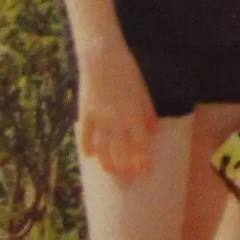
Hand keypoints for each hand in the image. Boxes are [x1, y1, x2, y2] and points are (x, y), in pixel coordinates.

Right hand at [76, 41, 158, 179]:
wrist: (102, 57)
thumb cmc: (127, 71)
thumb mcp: (143, 91)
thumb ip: (148, 113)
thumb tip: (153, 132)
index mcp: (133, 116)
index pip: (140, 145)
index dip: (143, 160)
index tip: (145, 173)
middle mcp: (116, 122)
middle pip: (121, 152)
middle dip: (126, 169)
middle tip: (128, 181)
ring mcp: (99, 119)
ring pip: (103, 149)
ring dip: (107, 163)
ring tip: (112, 173)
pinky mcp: (85, 113)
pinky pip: (86, 135)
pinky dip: (88, 147)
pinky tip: (90, 156)